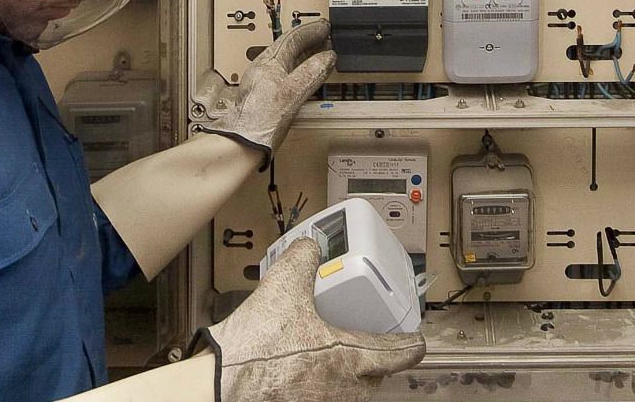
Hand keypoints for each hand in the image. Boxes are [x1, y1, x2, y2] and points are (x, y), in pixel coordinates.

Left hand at [201, 21, 334, 165]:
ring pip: (286, 60)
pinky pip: (285, 74)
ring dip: (304, 55)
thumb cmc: (262, 119)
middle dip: (308, 40)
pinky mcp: (263, 96)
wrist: (243, 142)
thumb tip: (327, 57)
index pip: (292, 37)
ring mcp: (262, 82)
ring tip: (319, 53)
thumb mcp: (293, 92)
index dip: (310, 31)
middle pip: (288, 47)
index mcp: (269, 62)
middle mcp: (264, 68)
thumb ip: (311, 72)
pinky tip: (304, 77)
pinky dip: (299, 70)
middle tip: (324, 37)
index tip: (325, 27)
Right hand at [201, 238, 425, 401]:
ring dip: (346, 371)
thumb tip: (308, 247)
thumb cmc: (253, 351)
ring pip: (351, 388)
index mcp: (353, 358)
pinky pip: (325, 396)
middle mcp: (346, 389)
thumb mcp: (282, 289)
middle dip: (371, 355)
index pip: (402, 353)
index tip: (414, 339)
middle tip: (359, 336)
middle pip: (377, 374)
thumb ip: (302, 260)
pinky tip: (299, 368)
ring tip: (327, 352)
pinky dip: (320, 382)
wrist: (220, 386)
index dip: (410, 341)